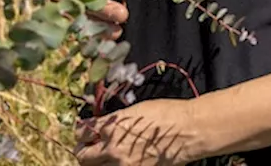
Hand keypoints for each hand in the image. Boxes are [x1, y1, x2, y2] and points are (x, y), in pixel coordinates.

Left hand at [73, 98, 200, 165]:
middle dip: (83, 151)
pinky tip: (121, 160)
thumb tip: (104, 126)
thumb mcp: (137, 110)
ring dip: (96, 162)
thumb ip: (116, 120)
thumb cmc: (168, 114)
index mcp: (112, 126)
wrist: (189, 130)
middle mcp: (113, 147)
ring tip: (103, 157)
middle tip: (88, 148)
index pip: (83, 131)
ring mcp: (123, 164)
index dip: (81, 131)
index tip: (84, 131)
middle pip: (82, 155)